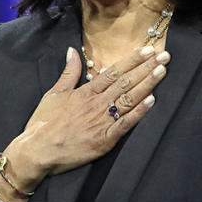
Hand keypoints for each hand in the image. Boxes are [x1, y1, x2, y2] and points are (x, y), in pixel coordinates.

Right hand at [4, 45, 170, 190]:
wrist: (36, 151)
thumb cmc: (43, 123)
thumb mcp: (54, 93)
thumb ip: (68, 72)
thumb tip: (72, 51)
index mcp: (85, 92)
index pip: (113, 72)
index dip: (131, 60)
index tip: (147, 50)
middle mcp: (96, 104)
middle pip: (125, 82)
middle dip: (146, 68)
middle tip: (164, 55)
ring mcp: (101, 122)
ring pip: (128, 99)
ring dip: (147, 84)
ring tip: (162, 71)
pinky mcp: (104, 140)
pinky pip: (124, 124)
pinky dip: (139, 113)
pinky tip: (152, 101)